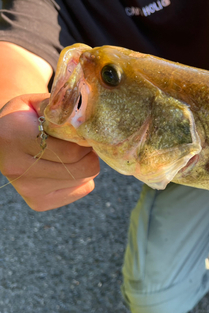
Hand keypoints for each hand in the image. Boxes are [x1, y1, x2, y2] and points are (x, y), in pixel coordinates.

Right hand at [0, 93, 99, 210]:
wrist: (4, 140)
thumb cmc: (27, 118)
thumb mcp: (36, 103)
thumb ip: (60, 106)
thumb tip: (88, 116)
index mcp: (13, 137)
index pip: (71, 151)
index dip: (85, 141)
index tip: (83, 133)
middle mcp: (16, 168)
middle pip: (81, 168)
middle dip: (89, 153)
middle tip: (82, 143)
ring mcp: (27, 189)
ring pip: (84, 179)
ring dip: (87, 164)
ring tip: (71, 153)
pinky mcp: (38, 203)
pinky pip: (82, 189)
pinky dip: (82, 178)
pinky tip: (66, 167)